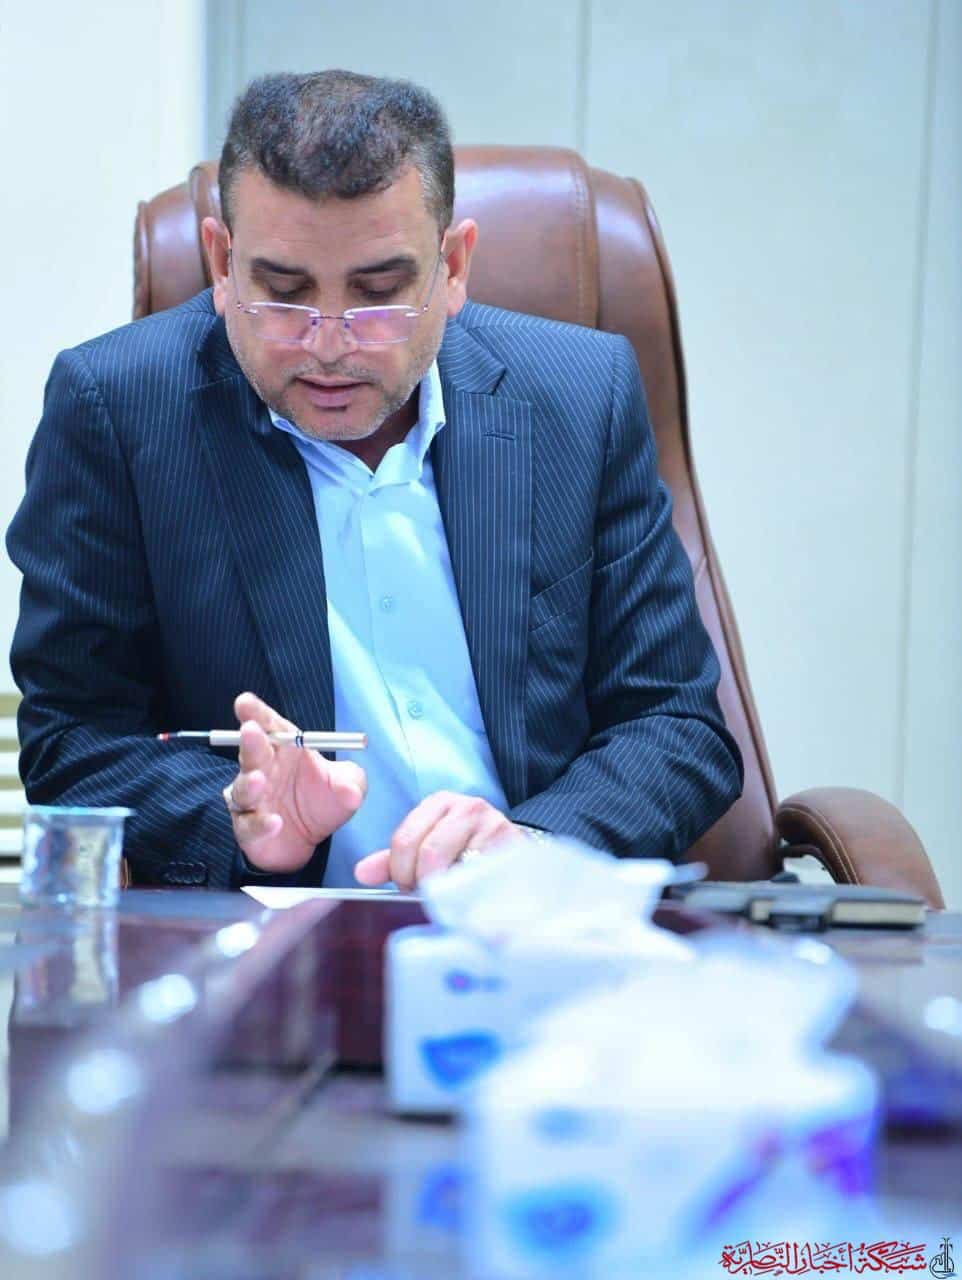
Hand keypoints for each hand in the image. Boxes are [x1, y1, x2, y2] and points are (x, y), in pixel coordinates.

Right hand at [224, 692, 366, 874]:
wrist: (310, 842)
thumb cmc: (323, 802)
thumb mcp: (348, 788)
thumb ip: (351, 782)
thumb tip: (349, 791)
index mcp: (284, 751)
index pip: (268, 726)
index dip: (255, 713)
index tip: (244, 702)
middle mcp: (262, 770)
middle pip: (252, 752)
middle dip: (251, 741)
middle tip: (250, 730)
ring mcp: (252, 800)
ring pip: (243, 789)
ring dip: (250, 783)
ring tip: (258, 779)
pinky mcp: (247, 828)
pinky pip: (250, 825)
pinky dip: (261, 823)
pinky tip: (275, 823)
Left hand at [354, 791, 520, 889]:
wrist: (513, 848)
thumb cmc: (465, 848)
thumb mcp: (427, 845)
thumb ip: (394, 860)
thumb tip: (361, 873)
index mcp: (439, 803)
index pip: (405, 840)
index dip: (401, 872)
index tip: (408, 887)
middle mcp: (467, 807)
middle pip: (429, 853)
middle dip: (422, 882)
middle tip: (428, 896)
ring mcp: (493, 824)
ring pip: (456, 867)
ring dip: (448, 890)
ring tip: (449, 896)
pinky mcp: (512, 847)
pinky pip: (481, 877)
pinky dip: (471, 893)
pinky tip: (471, 896)